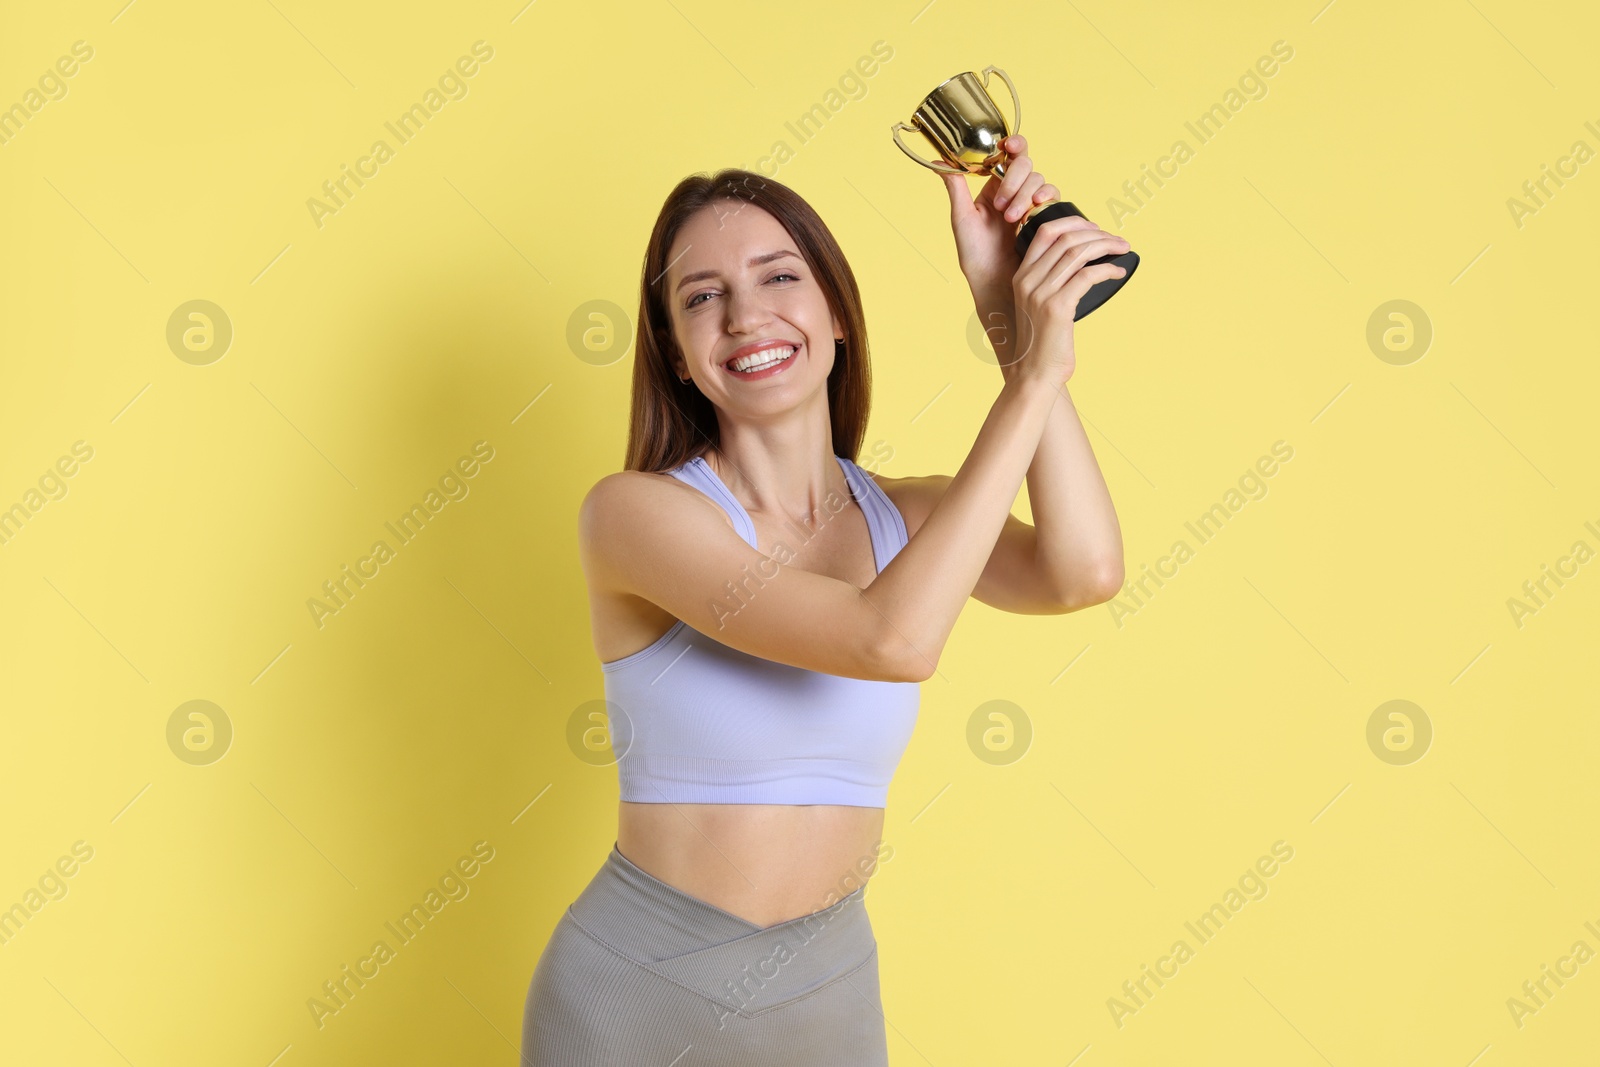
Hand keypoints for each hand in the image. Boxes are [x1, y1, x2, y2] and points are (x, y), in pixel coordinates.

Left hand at [941, 133, 1059, 298]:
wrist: (995, 282)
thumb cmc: (975, 255)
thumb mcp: (962, 218)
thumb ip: (955, 187)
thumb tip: (938, 161)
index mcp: (993, 187)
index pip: (1007, 156)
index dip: (1013, 144)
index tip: (1009, 145)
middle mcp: (1014, 192)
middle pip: (1025, 165)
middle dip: (1015, 181)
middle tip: (1002, 207)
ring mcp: (1031, 204)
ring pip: (1038, 180)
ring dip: (1025, 194)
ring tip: (1013, 219)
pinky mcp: (1045, 217)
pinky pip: (1053, 197)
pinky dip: (1047, 196)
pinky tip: (1037, 205)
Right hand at [1009, 214, 1129, 386]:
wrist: (1034, 373)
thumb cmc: (1043, 343)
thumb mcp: (1038, 306)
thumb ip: (1050, 284)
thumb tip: (1081, 263)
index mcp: (1021, 276)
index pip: (1044, 231)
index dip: (1074, 222)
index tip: (1095, 229)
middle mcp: (1028, 280)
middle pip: (1065, 237)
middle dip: (1097, 233)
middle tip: (1118, 240)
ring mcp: (1041, 293)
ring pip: (1077, 252)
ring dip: (1106, 246)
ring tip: (1123, 250)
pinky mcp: (1057, 308)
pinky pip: (1087, 275)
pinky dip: (1107, 269)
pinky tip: (1118, 272)